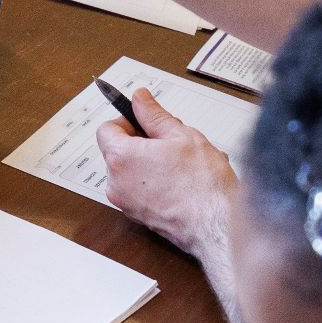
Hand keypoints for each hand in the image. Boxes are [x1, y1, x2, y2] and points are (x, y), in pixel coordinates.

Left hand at [98, 88, 239, 258]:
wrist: (215, 224)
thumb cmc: (202, 184)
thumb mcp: (180, 135)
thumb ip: (154, 114)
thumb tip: (140, 98)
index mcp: (122, 157)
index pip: (106, 129)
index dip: (126, 120)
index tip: (144, 121)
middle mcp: (116, 182)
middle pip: (118, 150)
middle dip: (142, 142)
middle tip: (170, 142)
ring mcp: (126, 202)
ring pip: (131, 171)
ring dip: (151, 162)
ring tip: (180, 163)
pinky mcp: (138, 216)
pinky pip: (139, 190)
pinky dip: (154, 182)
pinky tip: (180, 180)